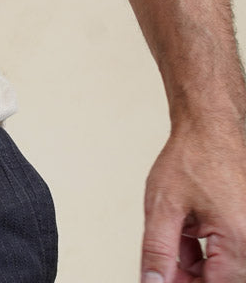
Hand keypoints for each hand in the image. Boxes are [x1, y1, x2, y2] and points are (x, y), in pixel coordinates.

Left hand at [140, 124, 245, 282]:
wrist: (209, 128)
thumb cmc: (190, 158)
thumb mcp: (163, 205)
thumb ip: (158, 250)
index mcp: (239, 241)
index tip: (161, 282)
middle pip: (220, 280)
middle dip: (188, 277)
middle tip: (161, 266)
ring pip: (222, 269)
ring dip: (194, 265)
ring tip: (173, 235)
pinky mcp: (245, 228)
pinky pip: (227, 253)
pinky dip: (202, 251)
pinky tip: (185, 234)